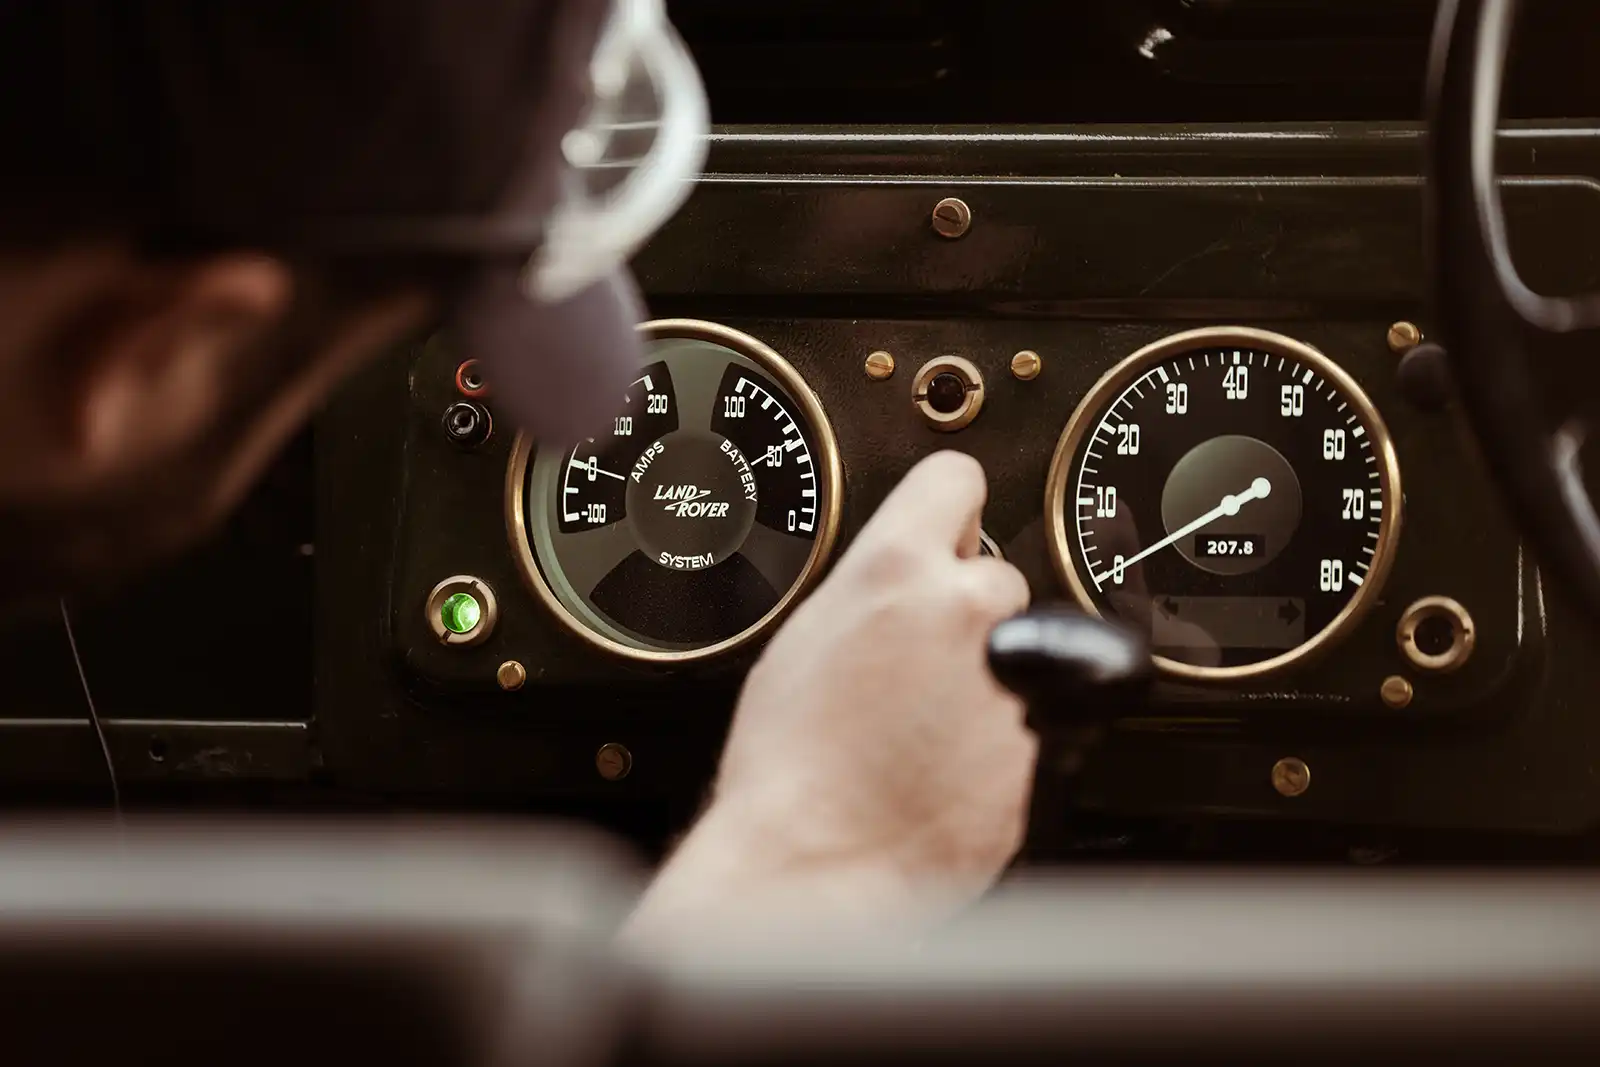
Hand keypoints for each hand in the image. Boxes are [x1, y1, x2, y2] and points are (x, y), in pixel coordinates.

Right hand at [621, 452, 1036, 944]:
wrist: (809, 864)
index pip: (956, 477)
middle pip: (996, 577)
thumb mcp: (805, 636)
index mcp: (896, 570)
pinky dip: (995, 740)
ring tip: (921, 727)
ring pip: (1020, 653)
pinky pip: (1028, 724)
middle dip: (966, 611)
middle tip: (915, 663)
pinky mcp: (1039, 749)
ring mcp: (1011, 682)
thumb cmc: (786, 764)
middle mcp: (967, 613)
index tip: (951, 523)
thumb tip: (905, 570)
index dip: (949, 504)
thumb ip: (871, 585)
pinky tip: (939, 765)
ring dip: (988, 676)